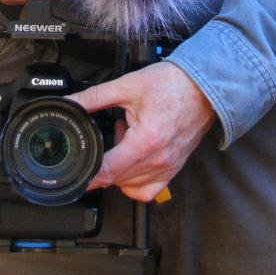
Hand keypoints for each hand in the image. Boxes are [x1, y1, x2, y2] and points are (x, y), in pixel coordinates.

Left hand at [68, 63, 215, 201]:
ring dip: (120, 168)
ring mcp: (167, 168)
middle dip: (104, 160)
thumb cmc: (172, 84)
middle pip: (116, 179)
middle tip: (113, 132)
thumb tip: (71, 103)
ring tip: (127, 139)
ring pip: (129, 185)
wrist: (204, 85)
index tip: (75, 176)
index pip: (107, 172)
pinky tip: (135, 158)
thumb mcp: (127, 86)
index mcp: (145, 141)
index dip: (87, 176)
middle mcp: (157, 160)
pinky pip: (147, 190)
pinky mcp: (174, 169)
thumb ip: (94, 97)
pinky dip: (135, 181)